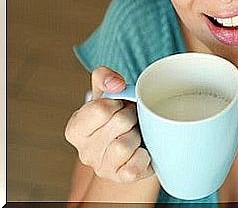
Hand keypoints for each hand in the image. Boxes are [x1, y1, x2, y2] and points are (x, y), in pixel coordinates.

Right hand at [65, 67, 153, 182]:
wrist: (135, 141)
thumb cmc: (119, 115)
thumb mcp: (108, 92)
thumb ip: (104, 77)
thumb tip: (116, 84)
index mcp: (75, 128)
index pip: (100, 109)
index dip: (117, 102)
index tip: (119, 106)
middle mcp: (84, 151)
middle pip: (119, 123)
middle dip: (131, 116)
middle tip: (131, 119)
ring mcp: (102, 167)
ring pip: (126, 144)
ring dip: (138, 135)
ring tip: (136, 134)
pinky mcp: (120, 178)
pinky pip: (135, 166)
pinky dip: (144, 156)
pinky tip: (142, 150)